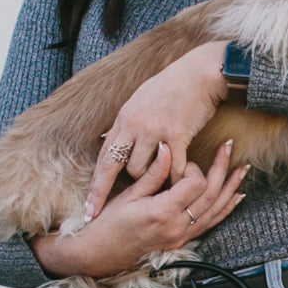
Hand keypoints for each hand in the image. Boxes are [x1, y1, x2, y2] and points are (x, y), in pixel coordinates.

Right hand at [31, 140, 247, 277]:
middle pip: (210, 195)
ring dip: (231, 188)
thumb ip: (153, 173)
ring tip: (243, 169)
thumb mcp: (128, 195)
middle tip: (228, 147)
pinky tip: (236, 197)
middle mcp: (177, 227)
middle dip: (222, 169)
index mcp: (162, 212)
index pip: (195, 185)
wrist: (98, 255)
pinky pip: (211, 224)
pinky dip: (225, 209)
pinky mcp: (182, 240)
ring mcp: (181, 236)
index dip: (193, 168)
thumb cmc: (108, 224)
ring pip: (216, 210)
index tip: (181, 161)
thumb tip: (168, 148)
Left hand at [85, 41, 228, 221]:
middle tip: (98, 215)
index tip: (87, 208)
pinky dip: (175, 179)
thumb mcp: (142, 98)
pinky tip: (179, 186)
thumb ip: (129, 122)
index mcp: (124, 118)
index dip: (95, 186)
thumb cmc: (175, 84)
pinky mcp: (177, 134)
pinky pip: (172, 168)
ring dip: (151, 182)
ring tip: (157, 189)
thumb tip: (115, 137)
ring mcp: (155, 130)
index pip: (103, 158)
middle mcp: (134, 125)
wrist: (201, 72)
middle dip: (106, 194)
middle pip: (118, 168)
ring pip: (144, 171)